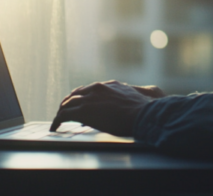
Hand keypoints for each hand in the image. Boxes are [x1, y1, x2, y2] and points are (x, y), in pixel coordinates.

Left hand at [49, 81, 165, 135]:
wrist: (143, 114)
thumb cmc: (146, 110)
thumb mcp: (145, 96)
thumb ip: (144, 92)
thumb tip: (157, 91)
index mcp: (110, 85)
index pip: (90, 89)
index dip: (82, 97)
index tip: (79, 104)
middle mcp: (98, 88)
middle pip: (76, 94)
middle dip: (69, 103)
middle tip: (64, 113)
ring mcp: (89, 98)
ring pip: (67, 103)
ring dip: (61, 112)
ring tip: (57, 121)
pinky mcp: (83, 110)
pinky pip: (64, 115)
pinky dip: (57, 121)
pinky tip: (55, 127)